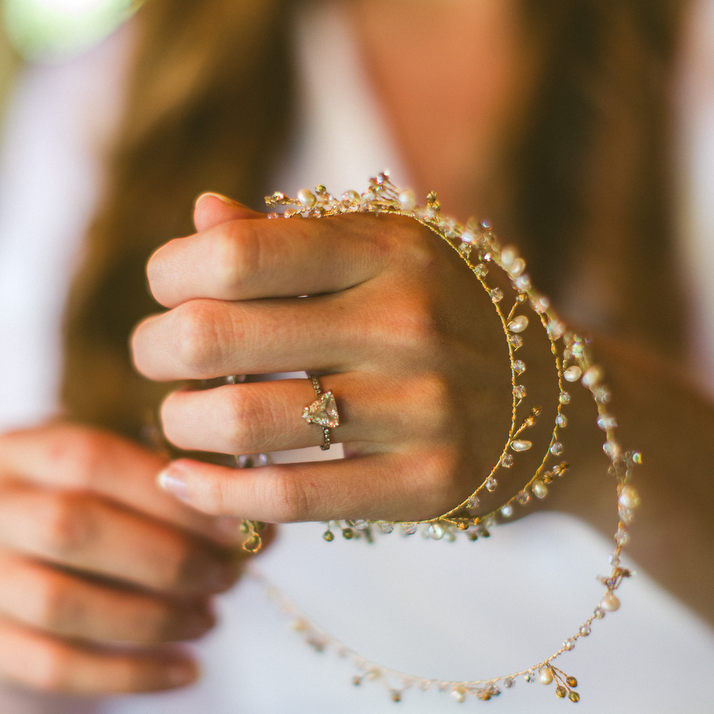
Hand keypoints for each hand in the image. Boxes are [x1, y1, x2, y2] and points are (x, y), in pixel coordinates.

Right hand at [0, 422, 245, 695]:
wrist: (30, 601)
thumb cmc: (99, 529)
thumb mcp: (130, 495)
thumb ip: (187, 501)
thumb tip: (265, 533)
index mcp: (16, 449)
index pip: (88, 458)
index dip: (169, 496)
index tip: (238, 527)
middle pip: (70, 527)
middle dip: (165, 558)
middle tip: (228, 579)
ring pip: (59, 602)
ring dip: (151, 617)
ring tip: (209, 621)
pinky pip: (55, 667)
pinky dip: (132, 675)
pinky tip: (188, 671)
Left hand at [132, 192, 540, 522]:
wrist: (559, 409)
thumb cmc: (446, 319)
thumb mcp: (387, 257)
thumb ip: (293, 237)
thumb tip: (201, 216)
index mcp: (391, 250)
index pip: (239, 253)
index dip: (171, 272)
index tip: (166, 291)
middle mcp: (407, 323)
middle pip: (220, 335)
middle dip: (156, 349)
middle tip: (153, 358)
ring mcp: (422, 409)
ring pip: (245, 421)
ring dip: (182, 423)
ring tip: (180, 418)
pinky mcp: (425, 486)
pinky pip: (287, 497)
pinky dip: (215, 493)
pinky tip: (183, 483)